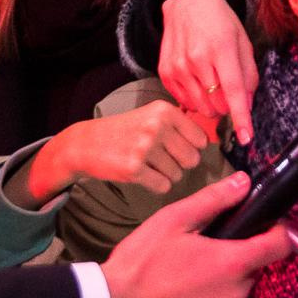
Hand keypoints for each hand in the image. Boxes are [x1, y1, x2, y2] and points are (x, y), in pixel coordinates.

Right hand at [24, 102, 215, 203]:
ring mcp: (145, 148)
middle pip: (192, 159)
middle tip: (160, 158)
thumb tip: (211, 140)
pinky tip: (142, 174)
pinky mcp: (134, 169)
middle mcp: (157, 126)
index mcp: (165, 111)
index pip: (201, 139)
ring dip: (166, 174)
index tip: (175, 147)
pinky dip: (156, 185)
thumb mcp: (152, 116)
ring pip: (178, 175)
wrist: (86, 143)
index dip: (191, 147)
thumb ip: (180, 124)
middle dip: (180, 163)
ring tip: (147, 164)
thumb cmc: (124, 131)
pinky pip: (163, 186)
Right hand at [102, 172, 290, 297]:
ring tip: (181, 281)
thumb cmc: (138, 265)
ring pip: (231, 297)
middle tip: (197, 255)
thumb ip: (213, 200)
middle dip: (231, 261)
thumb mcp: (172, 221)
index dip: (277, 233)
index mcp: (231, 263)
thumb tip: (243, 183)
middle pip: (249, 272)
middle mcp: (234, 296)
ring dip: (216, 288)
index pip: (279, 246)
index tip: (267, 228)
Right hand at [159, 0, 259, 142]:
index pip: (234, 91)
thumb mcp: (242, 40)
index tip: (246, 137)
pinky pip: (183, 101)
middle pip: (217, 104)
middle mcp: (197, 58)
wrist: (187, 1)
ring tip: (213, 85)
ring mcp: (178, 66)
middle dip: (228, 107)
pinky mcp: (165, 71)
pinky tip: (198, 83)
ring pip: (200, 106)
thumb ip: (248, 73)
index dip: (242, 118)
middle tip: (229, 91)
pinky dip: (195, 100)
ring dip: (212, 105)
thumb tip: (247, 104)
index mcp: (221, 48)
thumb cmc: (220, 20)